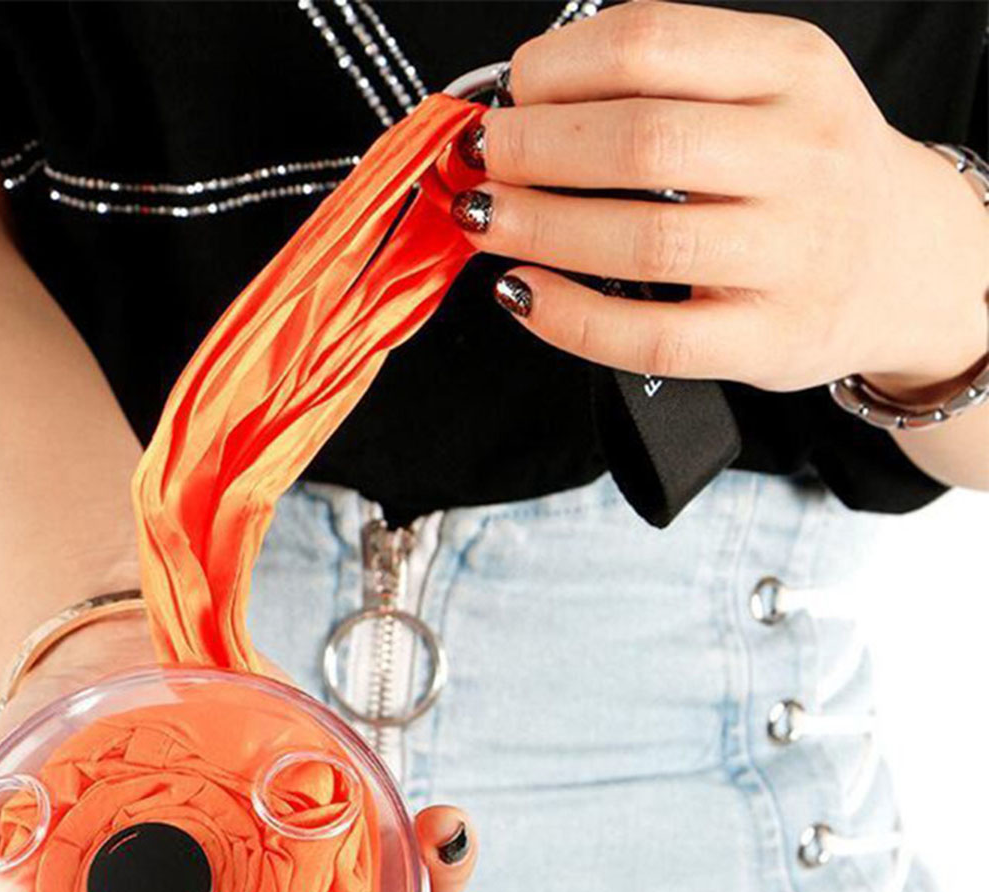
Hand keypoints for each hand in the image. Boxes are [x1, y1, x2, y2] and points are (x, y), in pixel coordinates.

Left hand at [453, 1, 988, 395]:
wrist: (912, 264)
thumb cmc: (812, 175)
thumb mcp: (770, 94)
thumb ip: (668, 87)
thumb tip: (528, 106)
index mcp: (792, 70)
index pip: (652, 43)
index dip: (557, 69)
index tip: (514, 93)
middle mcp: (801, 156)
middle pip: (642, 140)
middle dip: (536, 149)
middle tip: (488, 161)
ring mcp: (789, 254)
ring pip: (644, 237)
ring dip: (540, 226)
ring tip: (489, 219)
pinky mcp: (766, 339)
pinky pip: (651, 336)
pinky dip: (569, 315)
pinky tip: (524, 292)